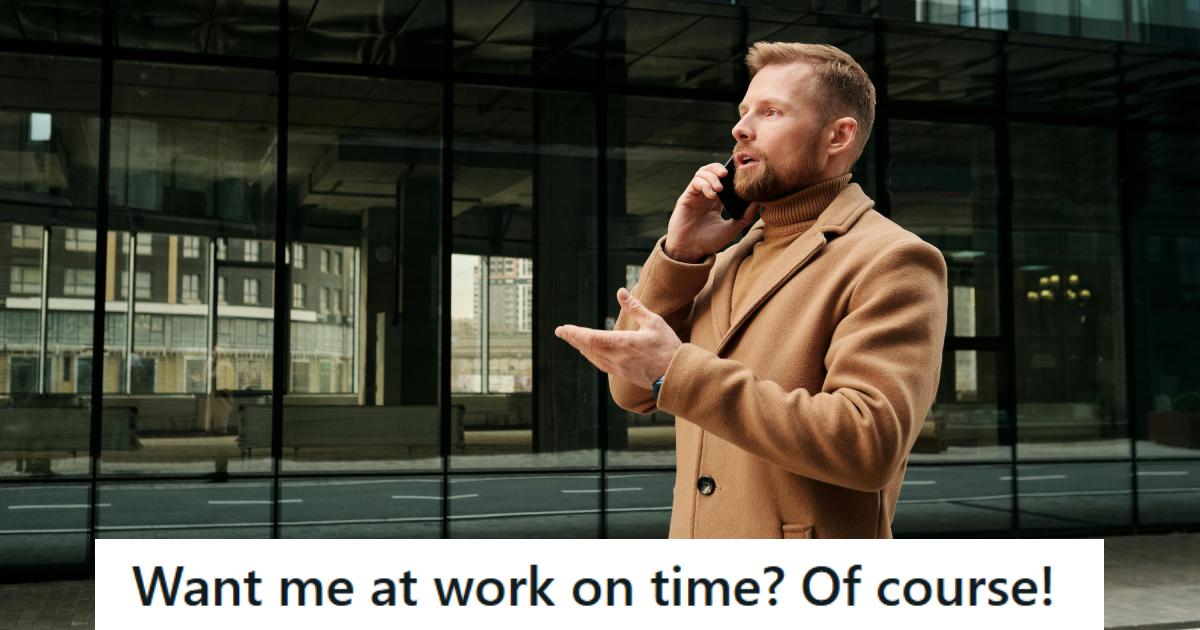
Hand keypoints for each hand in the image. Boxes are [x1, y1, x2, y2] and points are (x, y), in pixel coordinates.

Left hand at [554, 288, 680, 389]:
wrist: (677, 374)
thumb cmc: (668, 346)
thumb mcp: (654, 322)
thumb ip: (635, 307)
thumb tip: (620, 291)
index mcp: (623, 343)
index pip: (590, 338)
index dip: (574, 333)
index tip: (561, 329)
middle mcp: (617, 357)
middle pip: (587, 348)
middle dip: (573, 339)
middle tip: (561, 332)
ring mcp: (619, 368)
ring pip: (593, 357)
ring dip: (581, 347)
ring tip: (573, 340)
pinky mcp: (623, 374)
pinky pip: (601, 364)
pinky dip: (592, 356)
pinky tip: (591, 353)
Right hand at [664, 162, 758, 262]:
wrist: (690, 251)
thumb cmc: (709, 242)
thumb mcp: (732, 229)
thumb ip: (745, 216)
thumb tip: (759, 202)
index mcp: (717, 201)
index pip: (724, 180)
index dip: (731, 174)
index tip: (740, 175)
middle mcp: (705, 195)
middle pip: (712, 171)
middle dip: (720, 168)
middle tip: (728, 174)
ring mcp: (696, 195)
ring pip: (702, 172)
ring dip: (712, 176)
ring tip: (720, 188)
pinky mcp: (687, 197)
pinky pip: (695, 182)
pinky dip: (705, 185)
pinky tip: (712, 195)